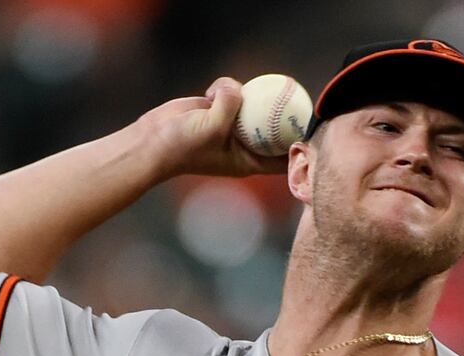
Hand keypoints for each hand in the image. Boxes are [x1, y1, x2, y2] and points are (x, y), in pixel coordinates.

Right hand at [140, 77, 290, 179]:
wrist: (153, 141)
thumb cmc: (184, 144)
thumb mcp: (212, 125)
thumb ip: (230, 104)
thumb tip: (238, 87)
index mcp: (248, 161)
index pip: (282, 158)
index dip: (298, 146)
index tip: (310, 128)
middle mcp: (243, 145)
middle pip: (273, 130)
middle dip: (285, 115)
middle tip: (297, 95)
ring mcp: (231, 127)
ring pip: (252, 106)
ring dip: (249, 95)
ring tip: (242, 89)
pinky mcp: (217, 110)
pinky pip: (232, 93)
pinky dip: (224, 87)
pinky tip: (211, 91)